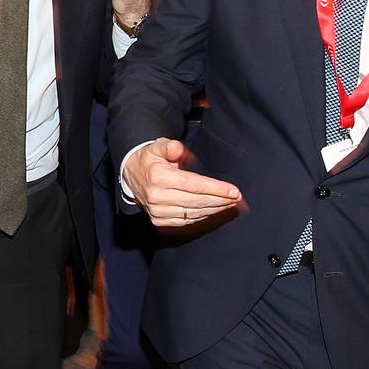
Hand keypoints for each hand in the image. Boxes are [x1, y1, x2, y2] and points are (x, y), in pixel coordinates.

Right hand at [123, 138, 240, 226]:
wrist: (131, 176)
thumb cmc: (150, 159)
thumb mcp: (158, 146)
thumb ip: (170, 146)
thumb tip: (180, 149)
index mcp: (159, 177)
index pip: (195, 186)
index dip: (217, 189)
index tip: (234, 191)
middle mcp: (157, 197)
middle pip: (197, 202)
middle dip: (220, 201)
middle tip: (237, 199)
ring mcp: (158, 212)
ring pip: (193, 214)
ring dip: (215, 210)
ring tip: (230, 205)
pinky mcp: (159, 221)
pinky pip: (186, 222)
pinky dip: (203, 218)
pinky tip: (214, 211)